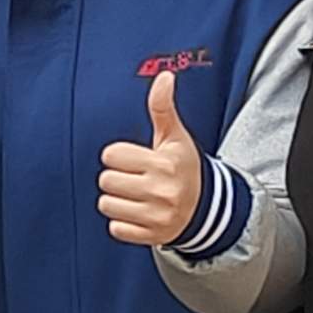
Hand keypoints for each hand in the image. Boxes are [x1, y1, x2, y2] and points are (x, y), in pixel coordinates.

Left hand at [97, 68, 205, 248]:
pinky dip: (123, 222)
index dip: (120, 155)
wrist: (206, 208)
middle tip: (135, 178)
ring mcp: (157, 216)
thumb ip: (162, 108)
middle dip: (116, 177)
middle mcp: (162, 191)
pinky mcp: (151, 236)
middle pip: (105, 180)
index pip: (112, 155)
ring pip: (106, 204)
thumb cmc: (183, 167)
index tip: (135, 159)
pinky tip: (138, 213)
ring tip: (135, 195)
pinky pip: (115, 228)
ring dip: (116, 200)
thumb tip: (164, 76)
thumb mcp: (175, 137)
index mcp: (165, 163)